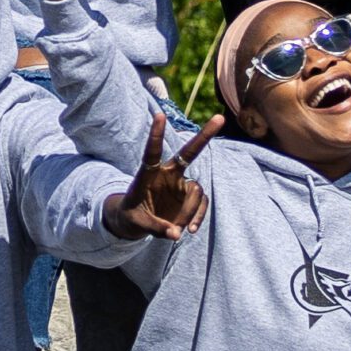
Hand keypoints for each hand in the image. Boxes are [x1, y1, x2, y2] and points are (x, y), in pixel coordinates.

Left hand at [103, 104, 216, 245]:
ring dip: (191, 211)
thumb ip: (155, 227)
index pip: (152, 152)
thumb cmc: (130, 217)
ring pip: (196, 191)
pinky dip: (198, 217)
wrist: (135, 222)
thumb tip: (176, 234)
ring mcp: (180, 184)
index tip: (159, 115)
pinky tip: (190, 230)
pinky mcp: (189, 197)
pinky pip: (201, 204)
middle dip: (204, 136)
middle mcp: (167, 174)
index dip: (156, 135)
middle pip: (189, 152)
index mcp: (148, 174)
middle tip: (219, 118)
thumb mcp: (135, 223)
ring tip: (179, 229)